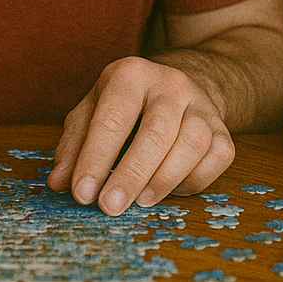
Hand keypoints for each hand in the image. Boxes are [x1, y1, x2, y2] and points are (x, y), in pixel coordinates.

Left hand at [47, 56, 233, 214]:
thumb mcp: (92, 112)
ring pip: (192, 144)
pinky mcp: (223, 128)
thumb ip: (74, 145)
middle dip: (131, 175)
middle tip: (109, 207)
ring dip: (164, 179)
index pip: (112, 119)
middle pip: (156, 132)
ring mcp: (200, 105)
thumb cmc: (125, 105)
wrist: (176, 87)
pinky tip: (169, 190)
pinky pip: (217, 158)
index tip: (82, 193)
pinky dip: (194, 180)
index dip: (95, 159)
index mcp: (130, 74)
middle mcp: (169, 84)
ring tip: (140, 201)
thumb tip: (59, 182)